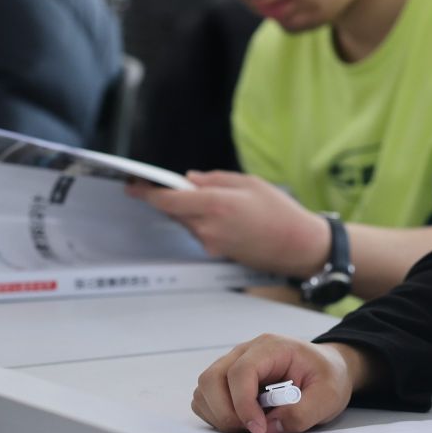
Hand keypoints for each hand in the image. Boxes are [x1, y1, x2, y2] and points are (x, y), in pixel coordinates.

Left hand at [127, 172, 330, 275]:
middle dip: (172, 198)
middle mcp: (209, 228)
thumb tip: (190, 180)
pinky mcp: (217, 252)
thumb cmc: (280, 212)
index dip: (147, 193)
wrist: (298, 245)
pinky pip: (200, 233)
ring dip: (190, 210)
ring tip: (213, 200)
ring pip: (187, 222)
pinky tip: (221, 215)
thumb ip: (214, 180)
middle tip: (176, 186)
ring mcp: (212, 243)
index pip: (169, 200)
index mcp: (216, 205)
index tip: (133, 186)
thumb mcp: (249, 183)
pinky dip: (202, 221)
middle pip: (175, 212)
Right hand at [191, 334, 366, 432]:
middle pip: (211, 379)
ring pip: (204, 390)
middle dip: (226, 413)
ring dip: (220, 415)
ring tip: (251, 425)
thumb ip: (303, 412)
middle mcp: (245, 352)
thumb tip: (270, 426)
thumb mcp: (329, 396)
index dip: (243, 404)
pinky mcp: (227, 381)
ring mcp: (232, 365)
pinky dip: (217, 416)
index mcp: (271, 348)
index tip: (259, 429)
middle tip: (253, 430)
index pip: (240, 372)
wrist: (327, 370)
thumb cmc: (327, 377)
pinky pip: (206, 399)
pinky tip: (244, 421)